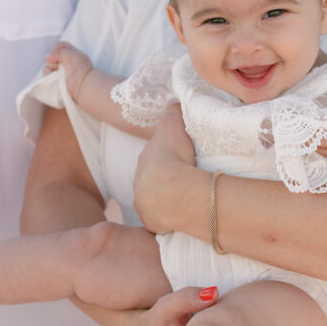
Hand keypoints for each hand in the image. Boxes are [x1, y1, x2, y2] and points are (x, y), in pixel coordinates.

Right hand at [44, 41, 92, 101]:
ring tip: (57, 71)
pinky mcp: (56, 78)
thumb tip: (47, 56)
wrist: (82, 85)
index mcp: (72, 53)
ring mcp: (60, 70)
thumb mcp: (72, 55)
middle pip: (53, 55)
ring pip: (49, 64)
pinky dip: (48, 74)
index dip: (57, 47)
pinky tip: (53, 76)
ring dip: (50, 66)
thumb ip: (59, 52)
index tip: (56, 50)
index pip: (61, 45)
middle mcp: (65, 61)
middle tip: (59, 63)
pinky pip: (47, 74)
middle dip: (53, 58)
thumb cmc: (80, 69)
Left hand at [134, 103, 195, 231]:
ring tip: (187, 197)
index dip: (167, 156)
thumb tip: (175, 101)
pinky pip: (164, 218)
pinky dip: (173, 215)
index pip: (154, 157)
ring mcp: (144, 206)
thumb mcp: (173, 124)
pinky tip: (186, 212)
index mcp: (143, 161)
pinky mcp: (153, 223)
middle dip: (166, 179)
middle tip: (186, 178)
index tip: (180, 157)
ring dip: (169, 198)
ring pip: (157, 200)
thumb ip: (173, 111)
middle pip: (154, 180)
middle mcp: (139, 184)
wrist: (171, 191)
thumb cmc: (172, 155)